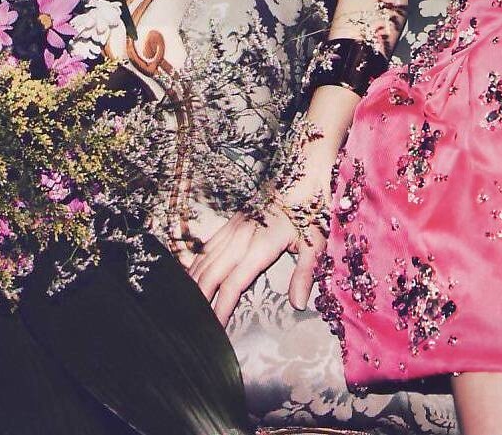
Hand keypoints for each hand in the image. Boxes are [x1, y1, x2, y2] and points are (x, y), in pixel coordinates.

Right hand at [185, 187, 327, 325]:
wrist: (302, 172)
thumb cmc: (311, 208)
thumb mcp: (316, 241)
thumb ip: (305, 273)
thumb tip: (297, 303)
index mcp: (261, 246)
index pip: (233, 283)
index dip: (221, 307)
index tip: (214, 328)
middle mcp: (241, 237)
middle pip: (210, 274)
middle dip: (199, 301)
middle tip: (193, 325)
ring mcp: (233, 228)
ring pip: (204, 260)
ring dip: (193, 284)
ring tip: (184, 307)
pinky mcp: (231, 222)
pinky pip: (206, 246)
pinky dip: (195, 264)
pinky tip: (189, 277)